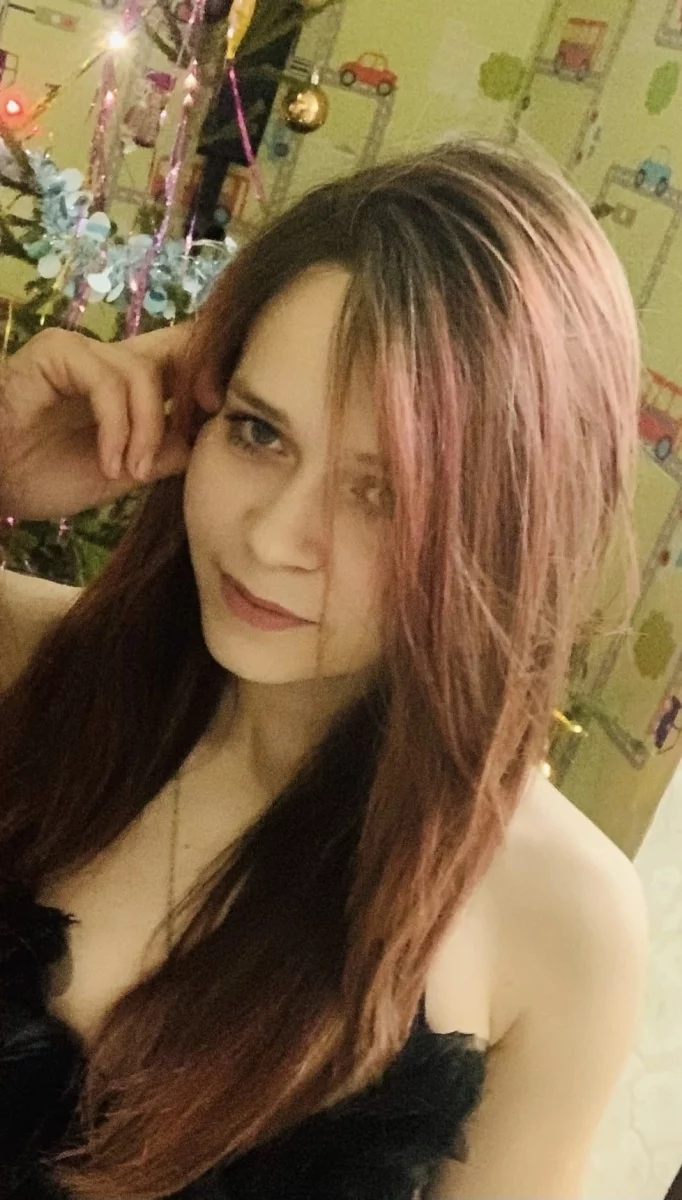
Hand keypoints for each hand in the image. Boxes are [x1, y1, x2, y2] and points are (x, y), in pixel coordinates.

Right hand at [0, 323, 219, 520]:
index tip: (228, 411)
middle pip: (177, 343)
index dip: (215, 375)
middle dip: (201, 376)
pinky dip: (115, 425)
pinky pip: (105, 380)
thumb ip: (165, 453)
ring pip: (143, 373)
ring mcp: (82, 352)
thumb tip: (210, 438)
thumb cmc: (46, 478)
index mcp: (131, 385)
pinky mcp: (55, 353)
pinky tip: (109, 462)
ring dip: (147, 430)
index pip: (186, 359)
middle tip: (213, 412)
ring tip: (131, 471)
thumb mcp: (124, 472)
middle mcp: (111, 359)